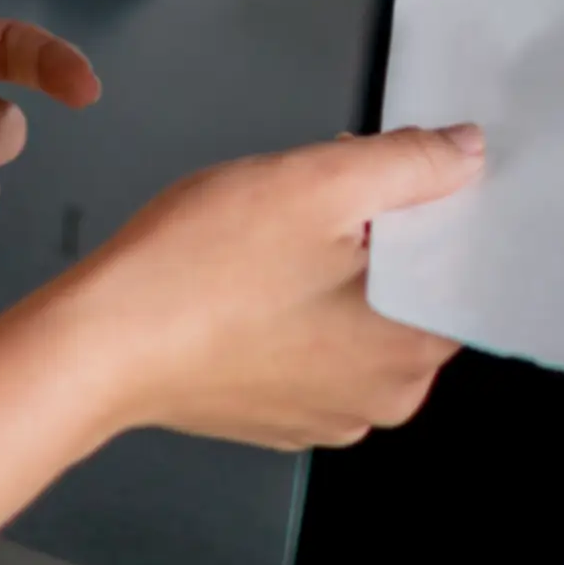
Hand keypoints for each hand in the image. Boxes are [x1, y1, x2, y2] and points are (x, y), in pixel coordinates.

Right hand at [51, 127, 483, 448]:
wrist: (97, 344)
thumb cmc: (199, 269)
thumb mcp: (319, 184)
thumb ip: (410, 163)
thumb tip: (467, 152)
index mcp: (411, 351)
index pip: (463, 265)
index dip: (431, 205)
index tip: (391, 174)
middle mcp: (383, 397)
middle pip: (411, 286)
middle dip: (378, 230)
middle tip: (315, 192)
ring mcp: (328, 412)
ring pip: (360, 311)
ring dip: (335, 262)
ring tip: (271, 232)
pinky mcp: (279, 411)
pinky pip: (316, 342)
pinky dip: (298, 302)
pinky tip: (250, 275)